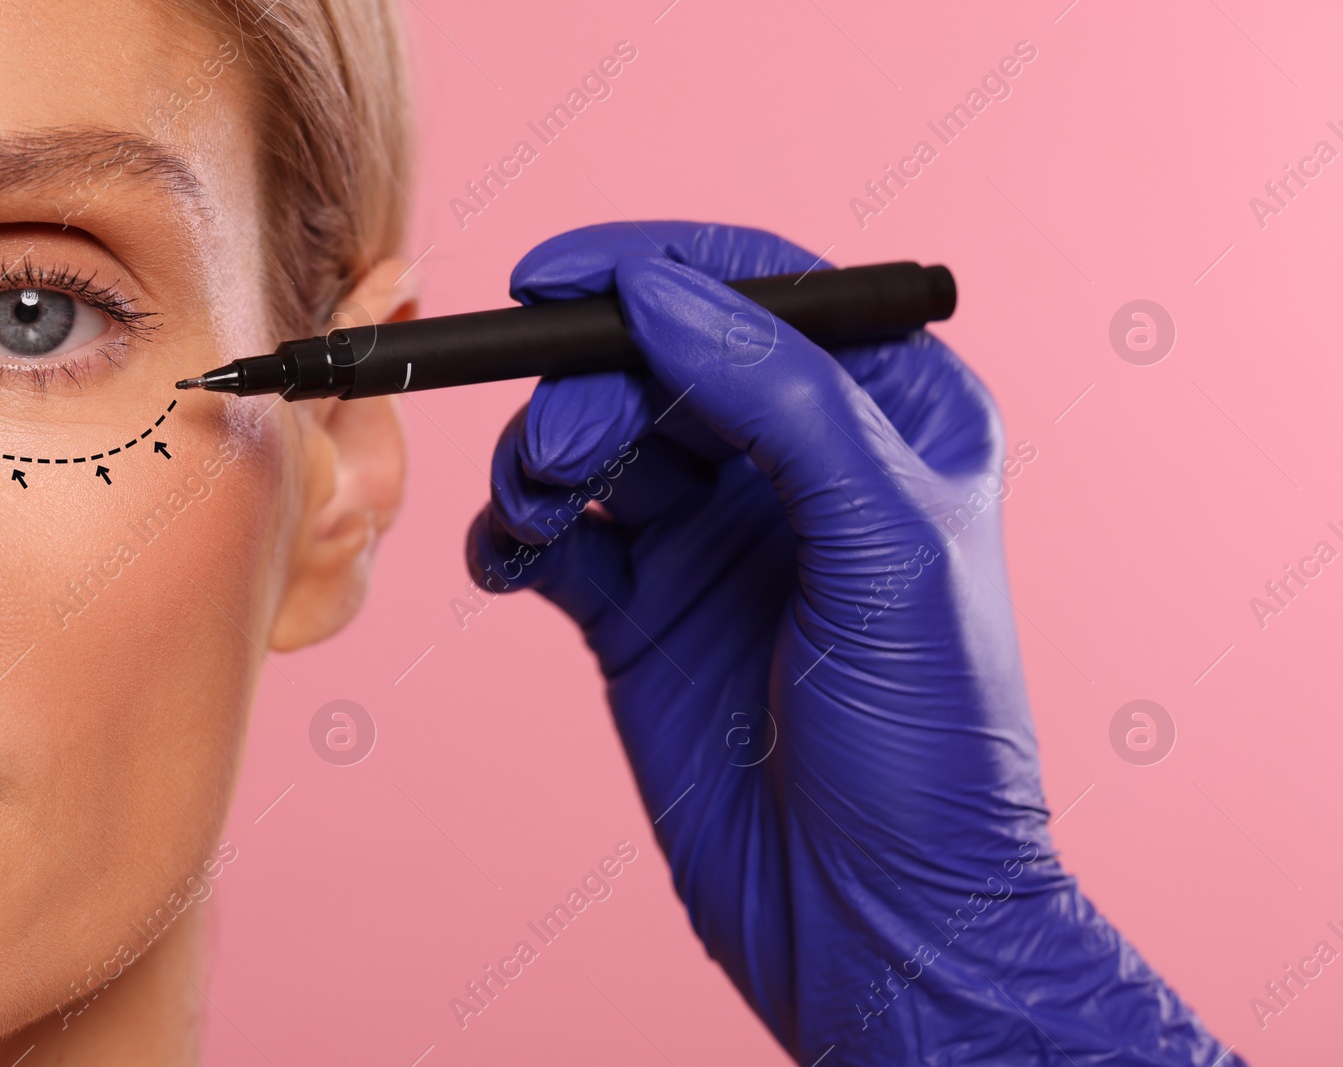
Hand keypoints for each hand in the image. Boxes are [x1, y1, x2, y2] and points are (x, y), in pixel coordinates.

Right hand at [467, 221, 1240, 1064]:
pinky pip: (554, 534)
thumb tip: (659, 291)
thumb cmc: (929, 745)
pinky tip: (513, 559)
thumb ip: (780, 399)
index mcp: (887, 418)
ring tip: (542, 509)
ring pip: (594, 441)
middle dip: (593, 385)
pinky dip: (513, 532)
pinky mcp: (643, 608)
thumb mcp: (884, 544)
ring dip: (543, 457)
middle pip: (657, 361)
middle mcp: (793, 464)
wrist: (873, 918)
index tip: (555, 277)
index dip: (654, 267)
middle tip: (570, 447)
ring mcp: (711, 536)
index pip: (759, 293)